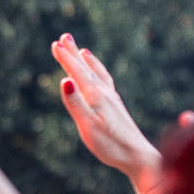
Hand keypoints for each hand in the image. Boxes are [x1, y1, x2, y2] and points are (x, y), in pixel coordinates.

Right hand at [52, 34, 161, 191]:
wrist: (137, 156)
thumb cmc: (111, 145)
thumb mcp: (88, 126)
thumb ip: (75, 104)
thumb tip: (65, 81)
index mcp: (96, 96)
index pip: (77, 73)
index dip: (65, 59)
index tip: (55, 44)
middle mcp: (105, 93)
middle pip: (87, 68)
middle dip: (74, 54)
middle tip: (64, 37)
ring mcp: (112, 99)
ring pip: (98, 73)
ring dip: (88, 61)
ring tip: (82, 51)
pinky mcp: (116, 107)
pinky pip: (106, 82)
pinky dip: (99, 73)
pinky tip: (100, 76)